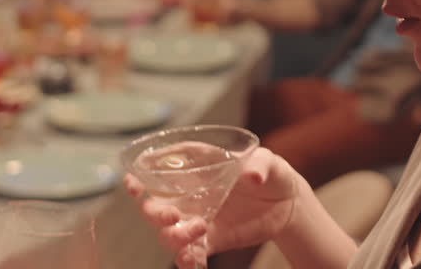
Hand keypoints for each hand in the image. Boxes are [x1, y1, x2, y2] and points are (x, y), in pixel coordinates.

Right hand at [124, 147, 306, 267]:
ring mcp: (197, 218)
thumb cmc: (270, 172)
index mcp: (195, 168)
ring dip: (174, 237)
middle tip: (172, 216)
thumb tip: (252, 176)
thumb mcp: (268, 160)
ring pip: (168, 233)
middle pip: (154, 206)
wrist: (286, 203)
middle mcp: (189, 194)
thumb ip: (259, 165)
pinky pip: (191, 254)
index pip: (156, 169)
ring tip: (200, 231)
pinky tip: (192, 263)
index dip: (139, 177)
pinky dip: (187, 261)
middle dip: (154, 214)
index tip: (134, 186)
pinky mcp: (211, 240)